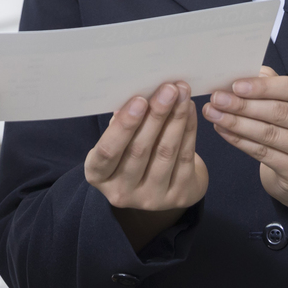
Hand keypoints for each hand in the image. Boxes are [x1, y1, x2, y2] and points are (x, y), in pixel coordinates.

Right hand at [84, 82, 207, 251]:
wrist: (162, 185)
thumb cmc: (131, 153)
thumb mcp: (118, 142)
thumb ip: (121, 124)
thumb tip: (134, 96)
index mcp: (98, 175)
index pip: (107, 152)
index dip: (124, 126)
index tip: (140, 100)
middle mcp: (121, 192)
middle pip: (139, 150)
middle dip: (156, 115)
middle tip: (168, 88)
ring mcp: (151, 199)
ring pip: (165, 152)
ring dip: (176, 118)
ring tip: (182, 92)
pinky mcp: (179, 197)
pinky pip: (185, 157)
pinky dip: (188, 129)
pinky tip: (189, 108)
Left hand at [204, 67, 287, 228]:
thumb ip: (271, 84)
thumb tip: (242, 71)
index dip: (264, 87)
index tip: (235, 85)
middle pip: (281, 112)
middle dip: (244, 105)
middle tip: (216, 99)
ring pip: (270, 134)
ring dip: (236, 122)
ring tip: (213, 113)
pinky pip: (264, 153)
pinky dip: (239, 140)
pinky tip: (222, 130)